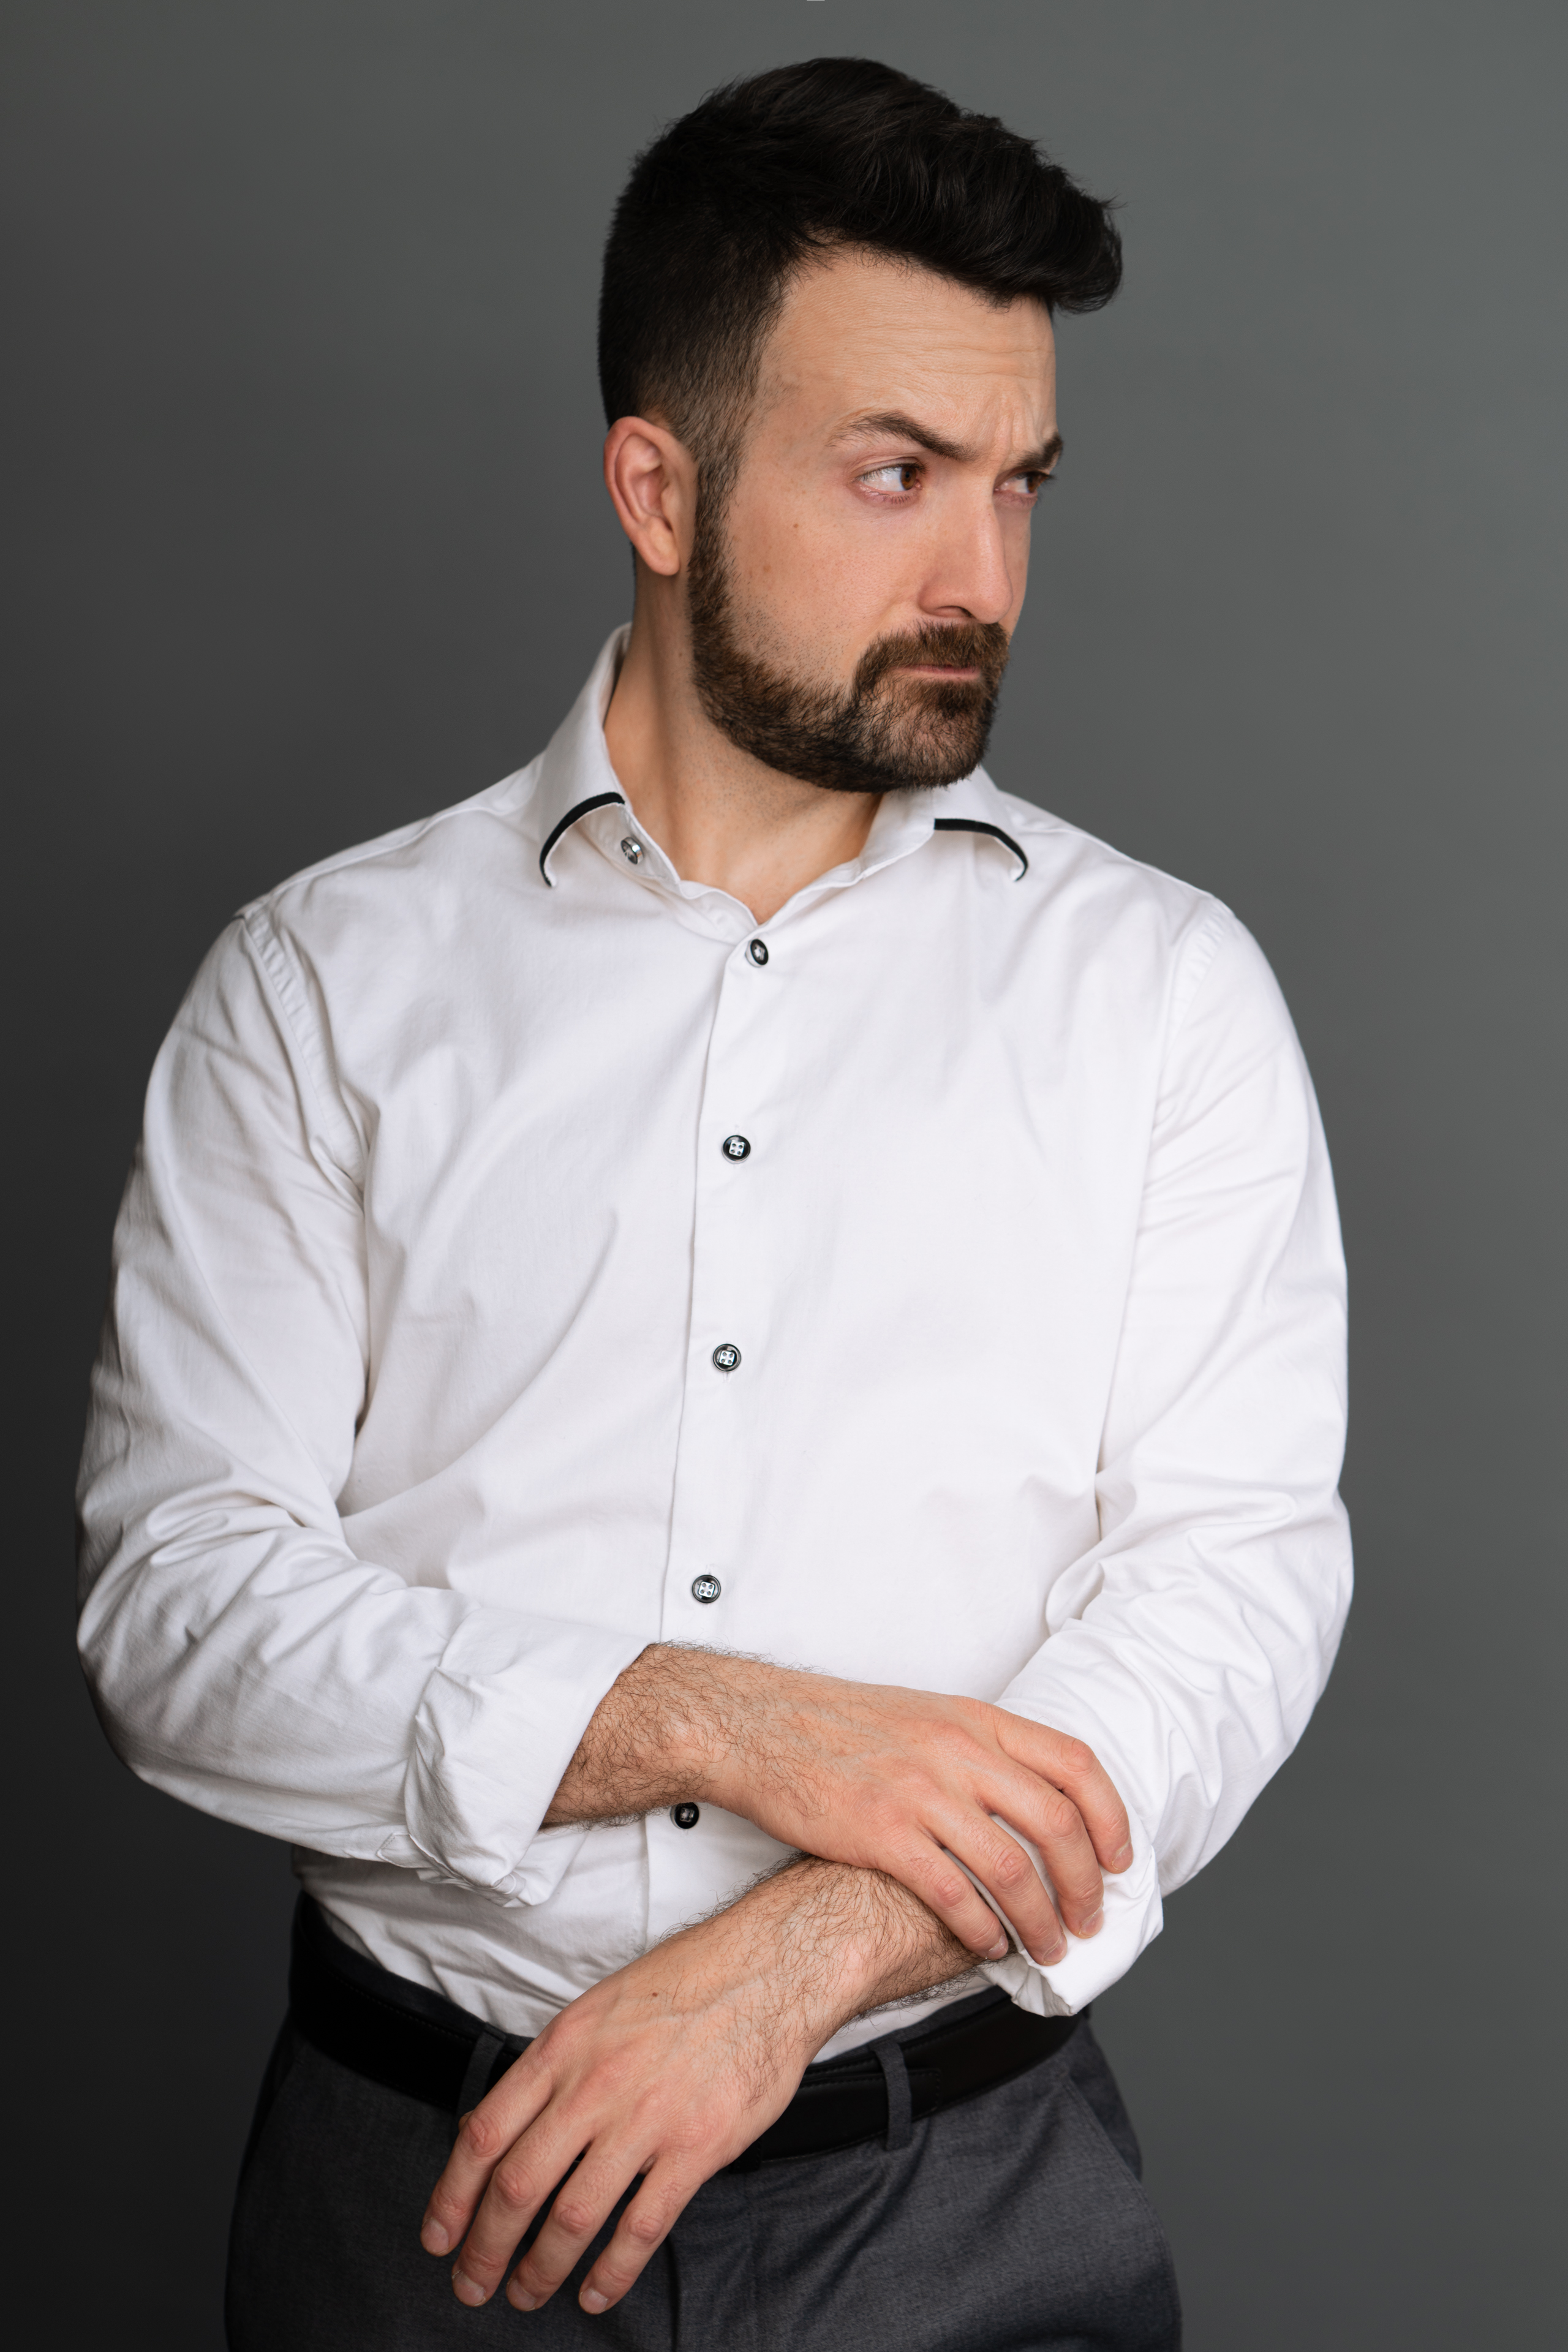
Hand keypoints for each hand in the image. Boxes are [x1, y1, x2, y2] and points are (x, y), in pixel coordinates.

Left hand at [420, 1856, 968, 2316]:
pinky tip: (595, 2291)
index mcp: (563, 2046)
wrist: (769, 1970)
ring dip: (540, 2269)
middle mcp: (595, 2085)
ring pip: (572, 2216)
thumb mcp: (597, 2007)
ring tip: (528, 2294)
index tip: (439, 2235)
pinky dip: (610, 2272)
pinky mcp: (695, 2149)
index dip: (451, 2196)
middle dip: (486, 2248)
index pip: (486, 2133)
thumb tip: (500, 2127)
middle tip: (475, 2282)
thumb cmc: (684, 1985)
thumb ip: (550, 2069)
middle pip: (518, 2186)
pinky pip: (640, 2228)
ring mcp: (646, 2119)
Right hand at [547, 1647, 1132, 1967]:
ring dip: (1041, 1920)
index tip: (1120, 1860)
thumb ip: (984, 1750)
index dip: (1112, 1818)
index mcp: (977, 1720)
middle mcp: (958, 1751)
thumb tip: (1037, 1798)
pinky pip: (954, 1894)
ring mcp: (921, 1792)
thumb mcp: (930, 1716)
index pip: (1076, 1765)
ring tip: (1047, 1949)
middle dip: (1085, 1885)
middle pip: (1057, 1824)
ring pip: (1013, 1869)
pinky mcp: (882, 1833)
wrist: (762, 1727)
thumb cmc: (844, 1727)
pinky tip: (988, 1946)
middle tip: (1088, 1921)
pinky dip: (983, 1929)